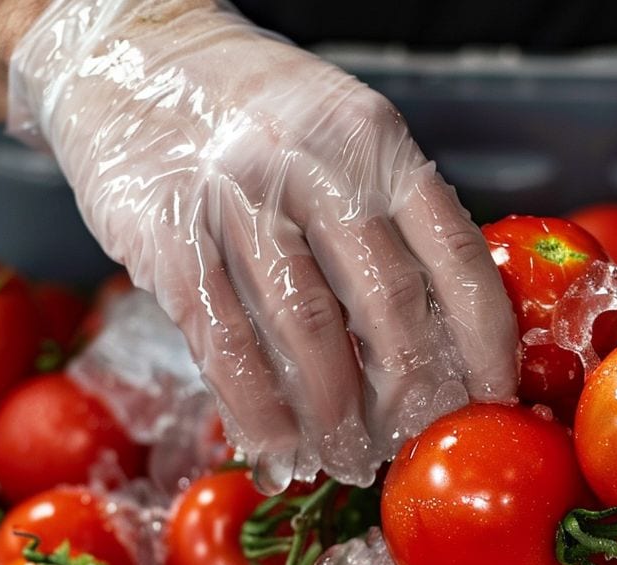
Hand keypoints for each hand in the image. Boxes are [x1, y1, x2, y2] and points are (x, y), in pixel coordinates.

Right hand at [8, 0, 516, 490]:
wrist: (124, 51)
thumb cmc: (245, 109)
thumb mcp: (337, 133)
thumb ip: (385, 212)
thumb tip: (437, 329)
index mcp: (374, 139)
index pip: (454, 254)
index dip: (483, 340)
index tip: (493, 398)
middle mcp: (313, 162)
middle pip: (388, 305)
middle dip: (410, 394)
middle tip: (412, 444)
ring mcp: (238, 197)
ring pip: (309, 332)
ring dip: (335, 416)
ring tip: (347, 459)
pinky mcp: (168, 234)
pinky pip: (225, 342)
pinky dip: (257, 410)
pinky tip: (275, 448)